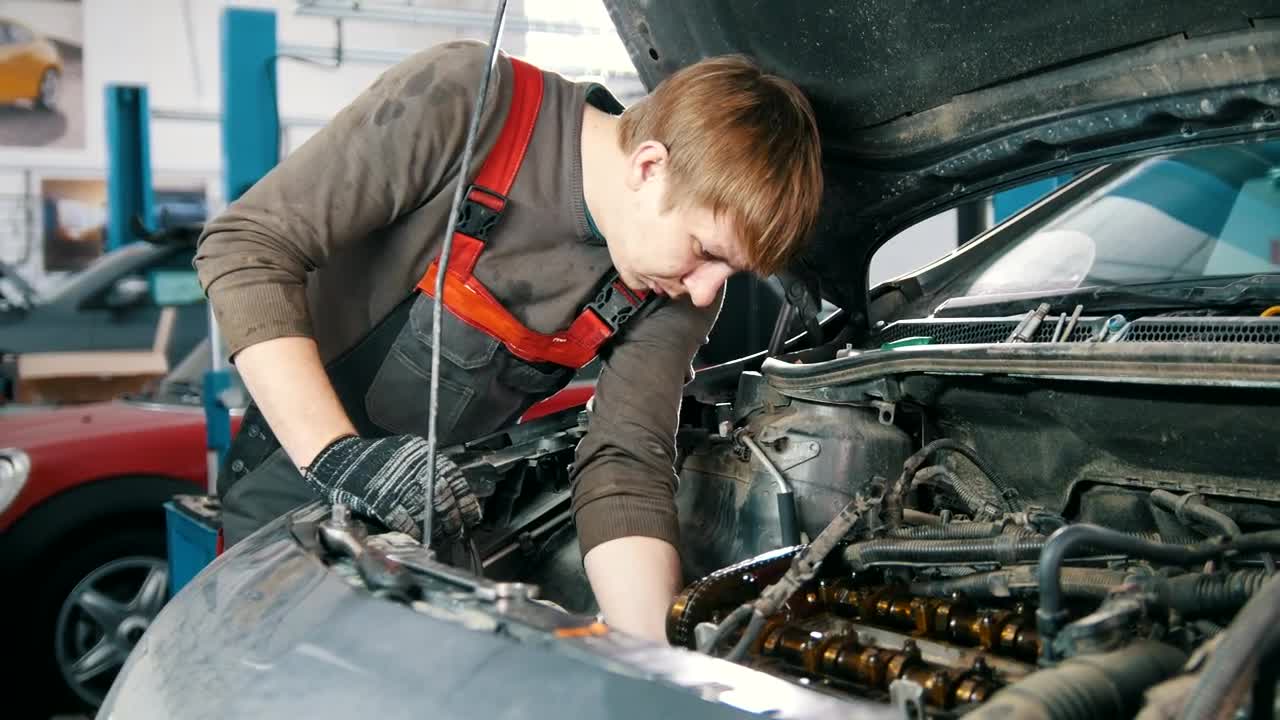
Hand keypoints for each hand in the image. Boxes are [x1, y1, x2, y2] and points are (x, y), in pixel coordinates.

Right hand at [302, 434, 480, 540]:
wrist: (341, 461)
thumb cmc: (374, 458)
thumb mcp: (408, 452)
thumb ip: (430, 468)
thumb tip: (452, 489)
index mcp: (422, 455)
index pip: (455, 480)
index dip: (466, 501)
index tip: (471, 514)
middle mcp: (412, 470)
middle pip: (443, 500)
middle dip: (453, 519)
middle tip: (457, 529)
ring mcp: (397, 487)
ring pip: (426, 513)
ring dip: (437, 529)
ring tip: (442, 536)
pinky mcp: (381, 502)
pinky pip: (404, 522)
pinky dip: (413, 532)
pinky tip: (418, 537)